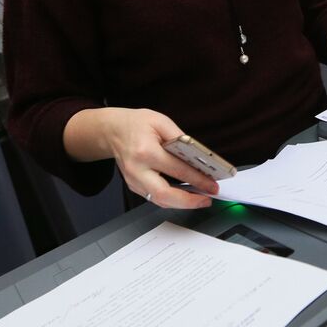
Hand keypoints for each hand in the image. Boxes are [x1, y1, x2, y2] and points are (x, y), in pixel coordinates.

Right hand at [103, 108, 219, 208]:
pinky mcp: (133, 186)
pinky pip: (154, 198)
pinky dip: (172, 199)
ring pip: (159, 201)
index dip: (198, 180)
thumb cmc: (136, 124)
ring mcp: (133, 180)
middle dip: (189, 201)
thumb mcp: (161, 122)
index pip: (176, 170)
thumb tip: (199, 156)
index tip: (212, 185)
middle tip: (206, 200)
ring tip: (200, 199)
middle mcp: (137, 169)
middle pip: (164, 194)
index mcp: (145, 151)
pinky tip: (185, 196)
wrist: (113, 130)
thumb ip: (180, 138)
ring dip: (182, 203)